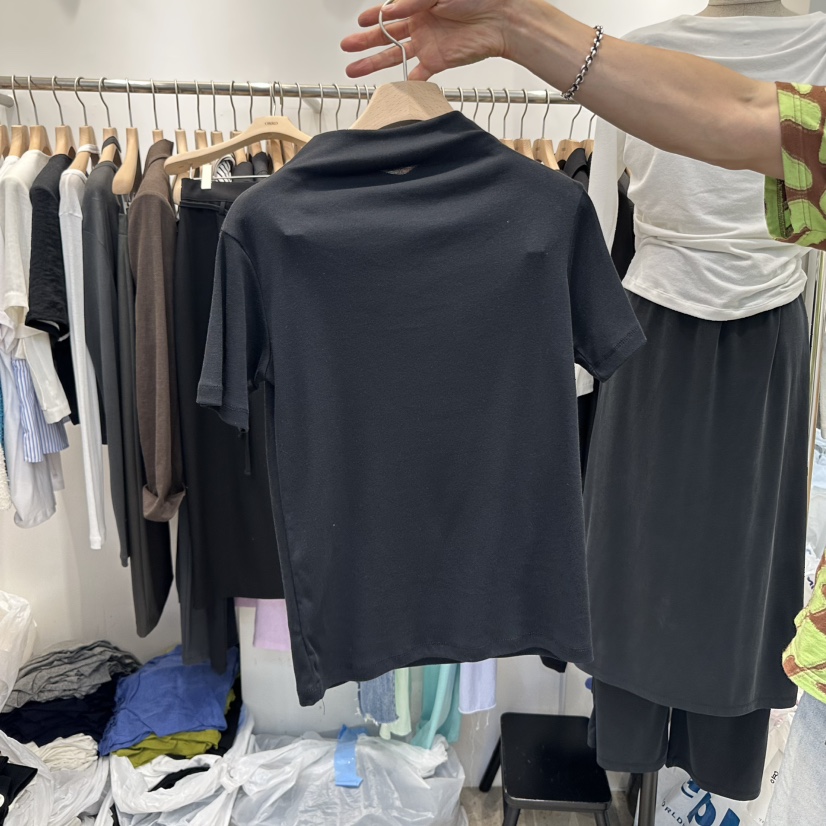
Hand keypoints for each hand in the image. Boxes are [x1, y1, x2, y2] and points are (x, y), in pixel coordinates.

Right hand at [341, 0, 516, 81]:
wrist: (502, 17)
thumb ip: (413, 1)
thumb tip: (390, 11)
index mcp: (419, 3)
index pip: (390, 12)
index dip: (373, 18)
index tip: (360, 22)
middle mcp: (421, 24)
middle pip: (386, 35)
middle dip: (365, 42)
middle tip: (347, 48)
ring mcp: (428, 44)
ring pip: (395, 55)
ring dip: (374, 63)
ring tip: (355, 70)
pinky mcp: (438, 61)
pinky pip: (419, 75)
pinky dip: (408, 83)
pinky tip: (394, 89)